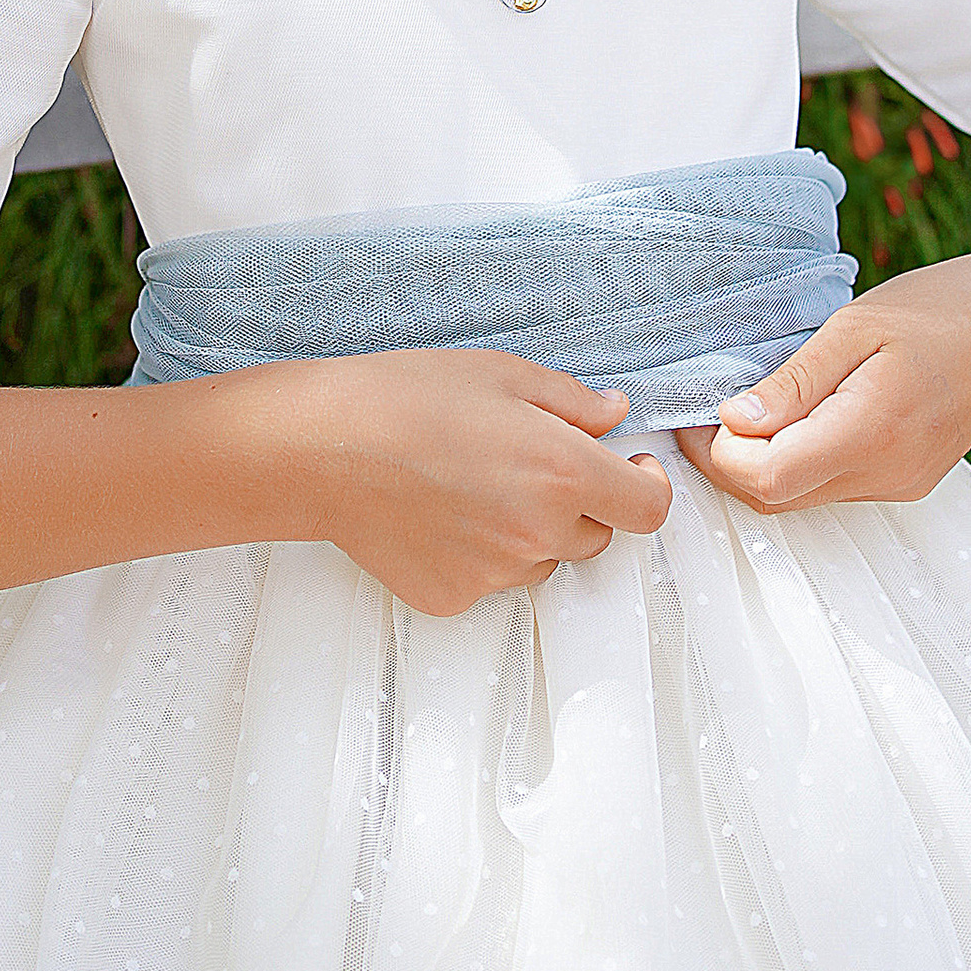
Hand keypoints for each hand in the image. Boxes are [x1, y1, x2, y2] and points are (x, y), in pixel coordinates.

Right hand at [298, 349, 672, 618]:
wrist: (321, 447)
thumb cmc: (408, 398)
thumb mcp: (503, 374)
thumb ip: (572, 402)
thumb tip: (614, 416)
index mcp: (563, 474)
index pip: (649, 509)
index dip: (647, 486)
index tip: (629, 467)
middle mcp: (537, 534)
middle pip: (597, 537)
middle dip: (582, 504)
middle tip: (532, 464)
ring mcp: (494, 573)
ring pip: (541, 559)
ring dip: (531, 531)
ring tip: (473, 484)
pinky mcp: (452, 596)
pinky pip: (489, 579)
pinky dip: (479, 553)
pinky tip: (439, 513)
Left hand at [676, 238, 970, 516]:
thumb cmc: (944, 306)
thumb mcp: (856, 325)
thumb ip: (793, 381)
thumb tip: (732, 422)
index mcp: (873, 430)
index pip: (765, 478)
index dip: (715, 452)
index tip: (695, 411)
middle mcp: (889, 473)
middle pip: (776, 499)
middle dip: (728, 462)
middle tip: (705, 409)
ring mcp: (902, 483)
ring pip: (802, 497)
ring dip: (762, 463)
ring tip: (750, 405)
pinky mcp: (908, 480)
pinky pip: (833, 486)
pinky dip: (800, 460)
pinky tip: (795, 417)